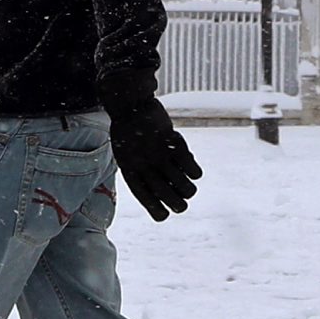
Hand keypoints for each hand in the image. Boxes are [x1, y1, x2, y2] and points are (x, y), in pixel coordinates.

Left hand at [108, 94, 201, 221]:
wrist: (130, 102)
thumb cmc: (127, 131)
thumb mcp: (124, 154)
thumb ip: (140, 172)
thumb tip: (162, 191)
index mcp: (130, 170)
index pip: (146, 199)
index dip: (157, 211)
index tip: (165, 215)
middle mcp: (145, 165)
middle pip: (168, 197)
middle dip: (178, 205)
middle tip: (182, 204)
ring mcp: (159, 153)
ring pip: (183, 185)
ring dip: (189, 190)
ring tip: (188, 188)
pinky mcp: (173, 142)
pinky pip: (190, 167)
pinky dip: (195, 172)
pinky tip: (192, 171)